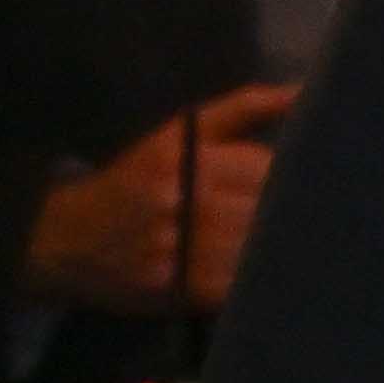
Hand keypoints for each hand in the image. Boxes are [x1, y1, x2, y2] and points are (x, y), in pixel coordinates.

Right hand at [17, 92, 292, 317]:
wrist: (64, 239)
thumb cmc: (136, 180)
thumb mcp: (180, 134)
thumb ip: (246, 108)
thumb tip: (304, 91)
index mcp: (186, 159)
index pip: (268, 169)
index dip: (296, 176)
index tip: (317, 178)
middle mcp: (183, 203)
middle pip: (268, 209)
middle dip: (294, 211)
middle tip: (319, 213)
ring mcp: (182, 251)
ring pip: (260, 248)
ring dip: (282, 246)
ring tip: (299, 242)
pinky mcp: (182, 291)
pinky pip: (242, 285)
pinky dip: (259, 278)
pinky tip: (267, 269)